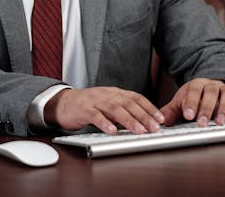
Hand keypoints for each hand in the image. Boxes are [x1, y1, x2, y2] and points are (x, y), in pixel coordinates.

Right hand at [45, 87, 164, 133]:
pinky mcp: (84, 109)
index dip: (149, 107)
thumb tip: (144, 123)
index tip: (161, 119)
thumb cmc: (89, 106)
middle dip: (143, 116)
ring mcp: (95, 101)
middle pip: (128, 103)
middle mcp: (107, 95)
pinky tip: (112, 131)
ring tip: (139, 130)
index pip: (136, 98)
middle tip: (154, 128)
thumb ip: (124, 111)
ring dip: (128, 120)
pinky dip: (104, 123)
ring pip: (115, 109)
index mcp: (115, 93)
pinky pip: (95, 116)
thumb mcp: (109, 105)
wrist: (64, 103)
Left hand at [160, 78, 224, 126]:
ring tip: (220, 122)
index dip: (191, 103)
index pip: (193, 91)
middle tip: (202, 124)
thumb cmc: (194, 99)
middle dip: (206, 108)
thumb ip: (171, 111)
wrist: (210, 89)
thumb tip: (162, 121)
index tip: (188, 116)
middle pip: (210, 93)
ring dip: (224, 108)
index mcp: (196, 85)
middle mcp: (211, 84)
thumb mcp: (181, 103)